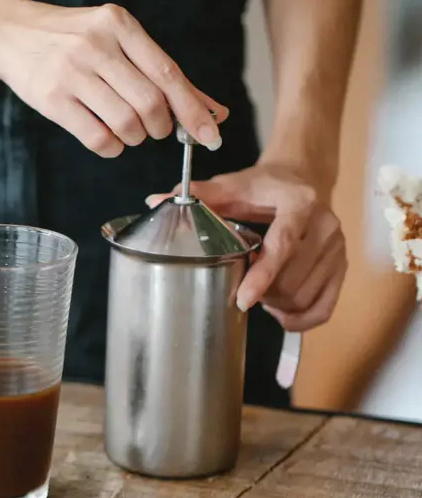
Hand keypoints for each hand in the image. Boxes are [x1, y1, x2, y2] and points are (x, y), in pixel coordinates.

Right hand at [0, 1, 227, 156]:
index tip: (211, 136)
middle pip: (150, 103)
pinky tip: (109, 141)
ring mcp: (72, 71)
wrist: (12, 34)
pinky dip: (111, 148)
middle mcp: (98, 45)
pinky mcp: (52, 98)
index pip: (168, 74)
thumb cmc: (73, 41)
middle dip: (160, 127)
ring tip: (127, 131)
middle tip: (152, 129)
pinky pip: (97, 137)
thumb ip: (162, 75)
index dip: (193, 111)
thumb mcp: (118, 43)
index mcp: (120, 26)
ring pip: (126, 123)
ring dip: (134, 138)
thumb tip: (212, 111)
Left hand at [146, 164, 347, 330]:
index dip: (261, 276)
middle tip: (243, 287)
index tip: (242, 300)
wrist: (302, 178)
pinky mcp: (342, 265)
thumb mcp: (232, 186)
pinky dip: (300, 319)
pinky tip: (280, 313)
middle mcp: (325, 225)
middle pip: (291, 280)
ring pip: (303, 297)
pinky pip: (323, 308)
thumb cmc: (262, 186)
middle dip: (262, 292)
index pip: (282, 246)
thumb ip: (199, 196)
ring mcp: (338, 248)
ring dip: (277, 305)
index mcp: (299, 203)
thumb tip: (155, 201)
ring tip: (260, 293)